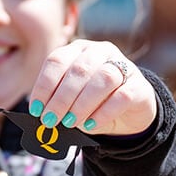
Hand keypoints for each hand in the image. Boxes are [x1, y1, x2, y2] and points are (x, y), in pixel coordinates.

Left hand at [26, 39, 156, 136]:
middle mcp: (100, 52)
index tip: (36, 109)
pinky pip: (122, 96)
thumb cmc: (92, 104)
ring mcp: (123, 66)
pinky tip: (91, 125)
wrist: (128, 112)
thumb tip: (42, 118)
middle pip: (79, 69)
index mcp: (78, 50)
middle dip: (61, 98)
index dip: (44, 85)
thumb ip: (58, 104)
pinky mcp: (139, 86)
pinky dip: (103, 112)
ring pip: (103, 79)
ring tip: (70, 123)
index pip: (57, 60)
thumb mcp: (71, 101)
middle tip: (50, 120)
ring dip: (82, 104)